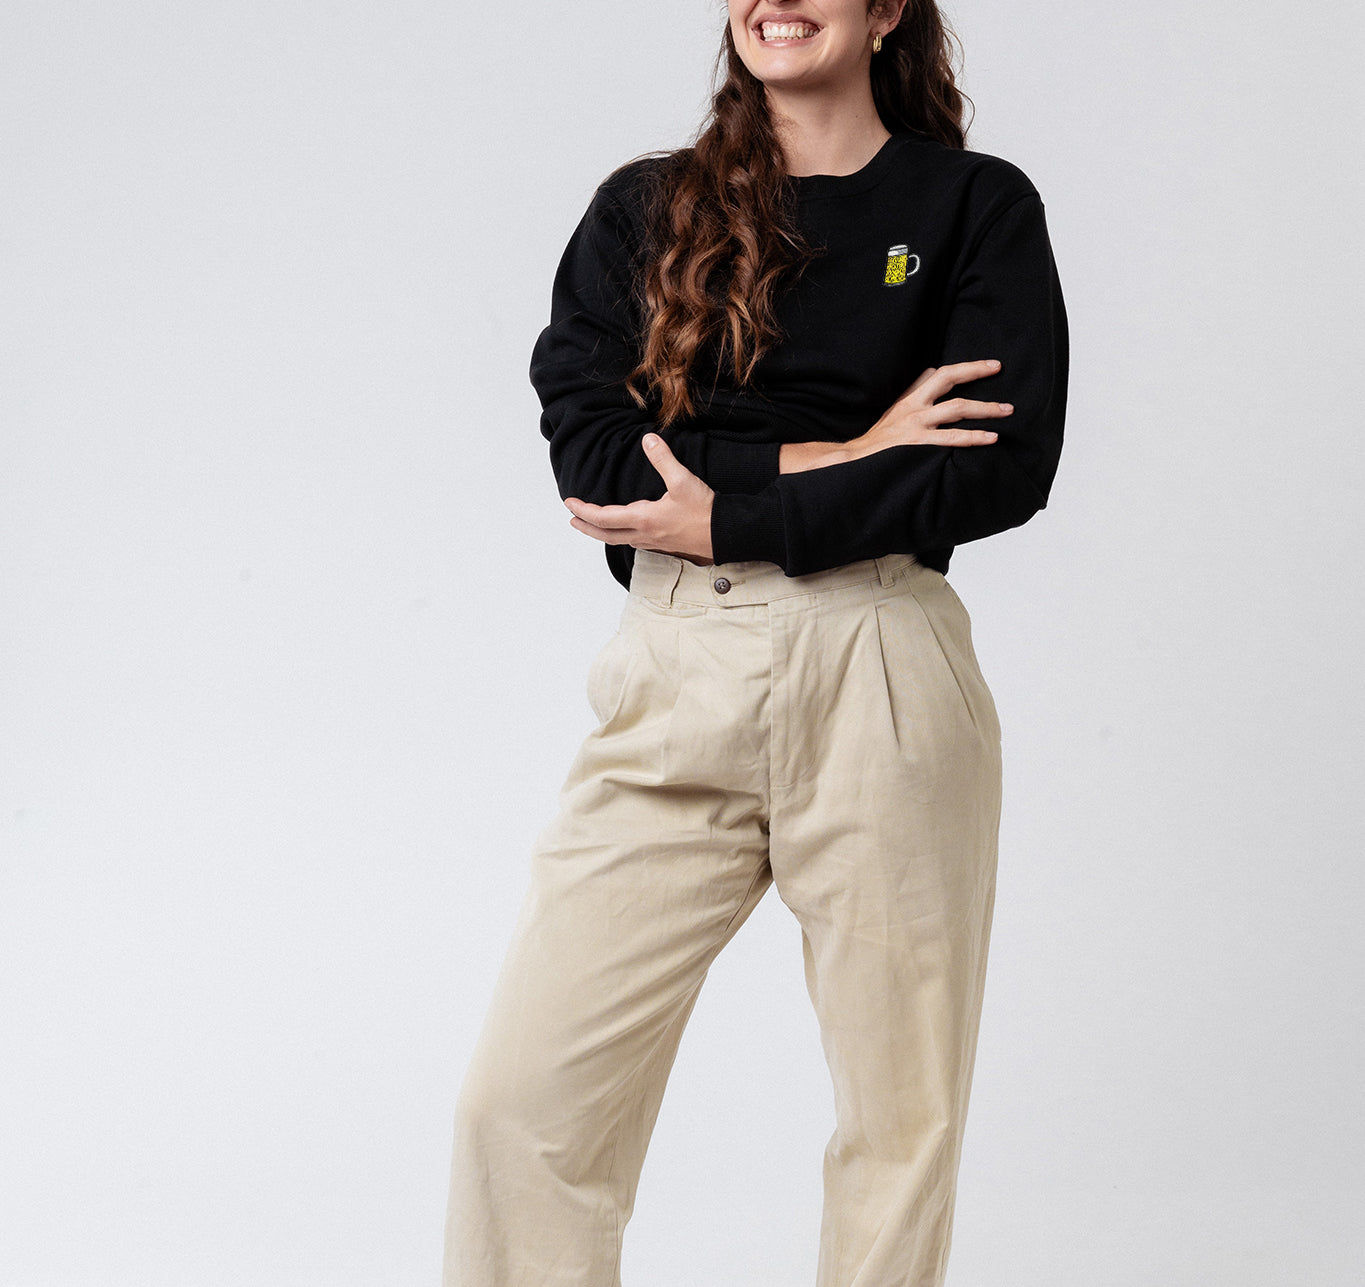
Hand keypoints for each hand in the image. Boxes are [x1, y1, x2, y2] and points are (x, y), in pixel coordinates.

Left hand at [564, 433, 714, 564]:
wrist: (727, 535)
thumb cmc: (706, 512)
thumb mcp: (683, 481)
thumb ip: (663, 459)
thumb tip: (648, 439)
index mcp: (643, 518)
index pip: (603, 517)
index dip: (583, 510)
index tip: (569, 502)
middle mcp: (643, 533)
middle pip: (605, 534)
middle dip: (586, 526)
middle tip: (572, 520)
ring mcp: (653, 542)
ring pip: (618, 539)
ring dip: (601, 532)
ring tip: (593, 524)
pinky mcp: (663, 544)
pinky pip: (633, 542)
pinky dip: (619, 535)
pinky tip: (624, 530)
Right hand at [847, 359, 1012, 459]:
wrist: (856, 461)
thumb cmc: (880, 439)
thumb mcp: (895, 410)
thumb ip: (914, 391)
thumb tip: (931, 372)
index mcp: (910, 398)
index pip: (940, 373)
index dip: (967, 367)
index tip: (991, 365)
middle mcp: (914, 407)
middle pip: (948, 380)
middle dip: (975, 373)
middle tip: (999, 371)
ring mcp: (917, 426)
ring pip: (956, 409)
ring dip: (984, 408)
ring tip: (1006, 411)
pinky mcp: (919, 445)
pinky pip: (951, 438)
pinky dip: (973, 437)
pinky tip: (991, 437)